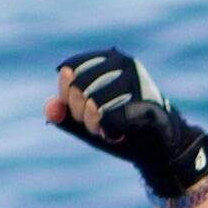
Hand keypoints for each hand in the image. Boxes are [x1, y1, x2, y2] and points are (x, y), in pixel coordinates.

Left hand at [48, 48, 207, 202]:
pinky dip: (108, 132)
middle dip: (81, 115)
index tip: (83, 110)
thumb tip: (50, 109)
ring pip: (93, 105)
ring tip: (109, 131)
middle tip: (98, 124)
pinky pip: (111, 118)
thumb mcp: (84, 121)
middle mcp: (124, 62)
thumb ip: (63, 113)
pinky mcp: (148, 104)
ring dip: (95, 126)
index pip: (69, 71)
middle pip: (78, 89)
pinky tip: (116, 135)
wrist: (157, 149)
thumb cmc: (120, 128)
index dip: (67, 97)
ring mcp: (139, 81)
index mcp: (106, 59)